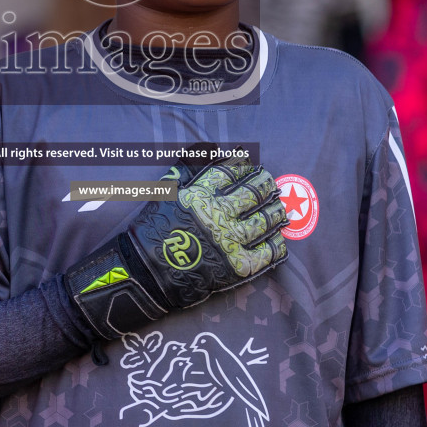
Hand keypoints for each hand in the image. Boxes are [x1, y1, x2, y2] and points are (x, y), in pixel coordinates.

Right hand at [66, 154, 287, 339]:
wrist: (145, 276)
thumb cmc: (150, 234)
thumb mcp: (164, 195)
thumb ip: (184, 173)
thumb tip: (204, 150)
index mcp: (200, 195)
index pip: (228, 173)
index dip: (242, 167)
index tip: (251, 165)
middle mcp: (218, 214)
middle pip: (251, 194)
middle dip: (264, 185)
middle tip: (271, 183)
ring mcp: (230, 240)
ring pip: (262, 221)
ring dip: (275, 213)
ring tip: (281, 209)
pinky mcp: (237, 266)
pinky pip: (265, 254)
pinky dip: (275, 246)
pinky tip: (280, 240)